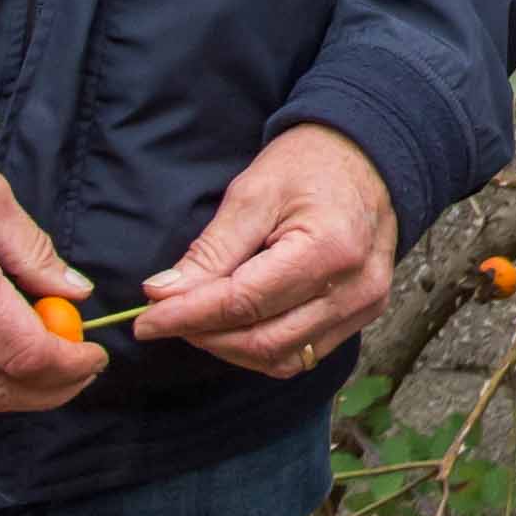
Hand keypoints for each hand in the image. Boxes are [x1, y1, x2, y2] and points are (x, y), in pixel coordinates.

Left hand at [138, 124, 395, 379]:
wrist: (369, 157)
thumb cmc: (310, 165)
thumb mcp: (252, 193)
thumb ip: (211, 249)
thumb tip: (163, 293)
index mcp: (328, 248)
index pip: (244, 302)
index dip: (188, 316)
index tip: (145, 320)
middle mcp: (354, 288)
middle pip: (262, 340)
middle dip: (205, 335)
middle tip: (166, 317)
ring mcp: (365, 306)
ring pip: (282, 358)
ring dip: (231, 347)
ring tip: (201, 319)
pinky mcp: (364, 314)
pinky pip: (304, 353)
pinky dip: (263, 347)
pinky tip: (239, 323)